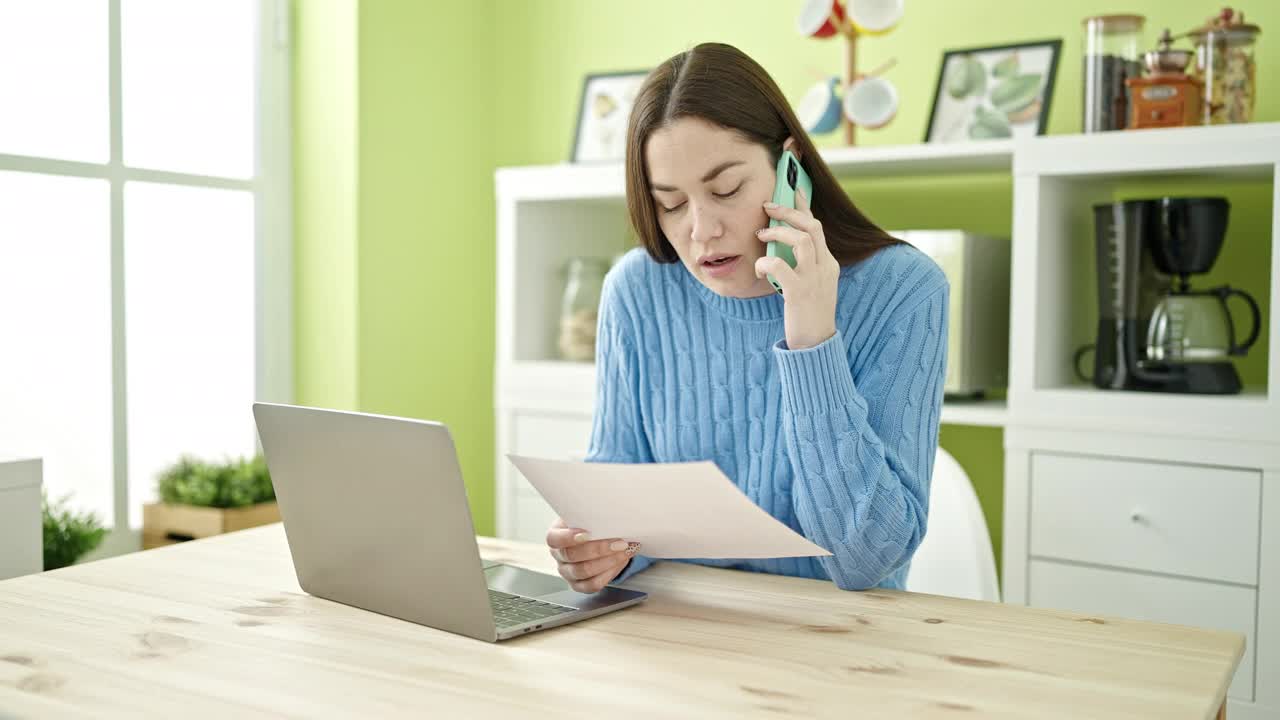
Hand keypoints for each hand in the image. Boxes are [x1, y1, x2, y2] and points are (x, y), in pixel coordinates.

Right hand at [546, 518, 639, 593]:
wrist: (595, 537)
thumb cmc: (589, 524)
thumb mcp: (585, 515)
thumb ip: (591, 515)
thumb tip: (610, 512)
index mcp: (555, 535)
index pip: (553, 539)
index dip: (568, 537)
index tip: (588, 533)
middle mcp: (558, 555)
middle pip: (572, 556)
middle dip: (599, 549)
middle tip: (619, 541)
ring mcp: (567, 572)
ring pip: (584, 571)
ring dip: (608, 561)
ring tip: (624, 550)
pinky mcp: (579, 585)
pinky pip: (593, 584)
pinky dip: (609, 573)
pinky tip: (620, 561)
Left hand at [754, 187, 838, 349]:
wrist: (816, 345)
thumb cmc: (808, 315)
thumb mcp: (810, 285)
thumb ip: (800, 266)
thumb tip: (778, 248)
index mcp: (828, 263)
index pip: (817, 226)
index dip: (804, 205)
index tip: (792, 189)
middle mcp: (824, 267)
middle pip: (811, 226)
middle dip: (788, 211)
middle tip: (767, 207)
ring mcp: (814, 278)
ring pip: (800, 239)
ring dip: (777, 232)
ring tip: (761, 235)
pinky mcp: (800, 292)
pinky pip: (780, 265)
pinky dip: (765, 262)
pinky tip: (759, 270)